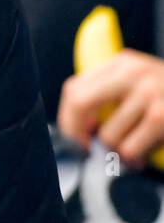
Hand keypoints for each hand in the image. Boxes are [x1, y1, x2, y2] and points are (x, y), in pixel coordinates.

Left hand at [57, 50, 163, 169]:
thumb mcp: (142, 86)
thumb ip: (111, 95)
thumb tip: (77, 126)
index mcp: (123, 63)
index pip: (74, 87)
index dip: (68, 117)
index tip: (75, 137)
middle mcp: (134, 73)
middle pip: (80, 102)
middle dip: (78, 133)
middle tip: (89, 151)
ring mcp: (151, 93)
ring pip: (108, 135)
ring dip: (118, 152)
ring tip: (134, 151)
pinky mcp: (162, 117)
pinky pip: (130, 148)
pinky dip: (133, 159)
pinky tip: (143, 157)